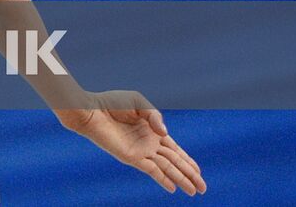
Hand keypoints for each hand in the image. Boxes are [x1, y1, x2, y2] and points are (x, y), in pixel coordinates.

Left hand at [58, 89, 205, 195]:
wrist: (91, 110)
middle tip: (203, 189)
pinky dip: (163, 179)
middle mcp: (149, 144)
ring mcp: (141, 151)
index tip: (199, 171)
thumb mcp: (139, 103)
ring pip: (167, 168)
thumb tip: (165, 135)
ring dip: (181, 179)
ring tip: (194, 192)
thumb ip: (155, 116)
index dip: (188, 160)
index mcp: (152, 131)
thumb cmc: (112, 103)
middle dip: (190, 174)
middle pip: (175, 162)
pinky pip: (151, 170)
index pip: (175, 149)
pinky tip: (173, 188)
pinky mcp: (131, 156)